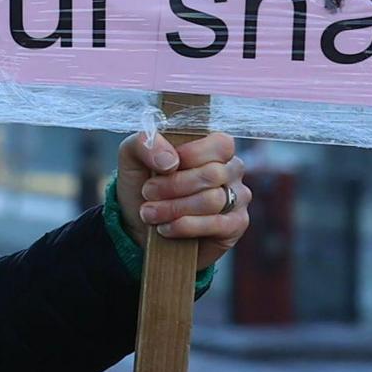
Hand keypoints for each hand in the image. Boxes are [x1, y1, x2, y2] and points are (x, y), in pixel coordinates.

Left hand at [115, 129, 250, 269]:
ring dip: (174, 208)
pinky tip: (166, 228)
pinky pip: (217, 224)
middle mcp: (231, 170)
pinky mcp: (235, 225)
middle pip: (212, 174)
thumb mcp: (133, 156)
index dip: (190, 155)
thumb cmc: (142, 185)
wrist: (139, 226)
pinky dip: (185, 226)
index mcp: (214, 147)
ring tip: (149, 213)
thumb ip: (146, 143)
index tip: (161, 167)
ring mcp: (237, 198)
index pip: (220, 144)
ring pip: (213, 200)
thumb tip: (170, 160)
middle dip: (173, 185)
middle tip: (148, 192)